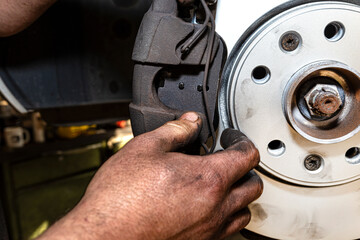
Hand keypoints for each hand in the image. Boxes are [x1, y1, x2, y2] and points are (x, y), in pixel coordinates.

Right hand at [38, 112, 262, 239]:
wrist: (105, 234)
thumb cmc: (121, 197)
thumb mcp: (145, 148)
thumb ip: (175, 131)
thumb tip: (190, 122)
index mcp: (208, 178)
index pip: (247, 156)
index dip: (242, 141)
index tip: (232, 138)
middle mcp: (216, 207)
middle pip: (253, 185)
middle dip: (245, 167)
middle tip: (229, 158)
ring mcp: (209, 229)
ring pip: (245, 211)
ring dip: (239, 194)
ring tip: (222, 183)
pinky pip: (228, 229)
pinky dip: (227, 215)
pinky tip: (209, 206)